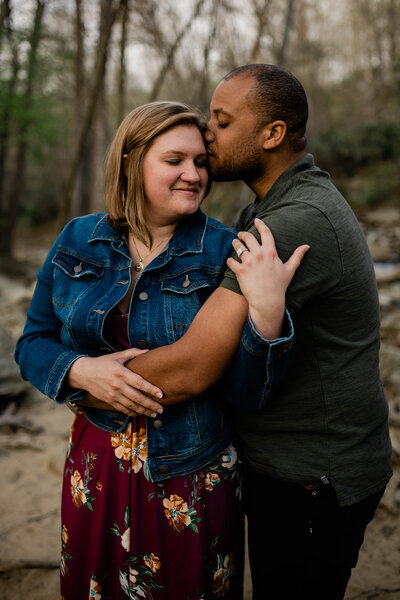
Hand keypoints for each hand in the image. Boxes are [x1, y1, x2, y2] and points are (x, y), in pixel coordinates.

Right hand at [67, 348, 163, 417]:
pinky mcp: (109, 401)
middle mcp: (118, 385)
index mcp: (121, 373)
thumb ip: (133, 353)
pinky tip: (140, 414)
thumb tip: (148, 350)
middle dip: (151, 405)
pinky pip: (123, 409)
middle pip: (137, 397)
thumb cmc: (102, 363)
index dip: (151, 389)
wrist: (83, 373)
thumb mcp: (117, 355)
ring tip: (154, 414)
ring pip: (131, 406)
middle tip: (161, 409)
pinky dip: (133, 413)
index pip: (139, 383)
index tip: (161, 394)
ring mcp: (113, 395)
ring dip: (144, 411)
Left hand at [227, 218, 308, 338]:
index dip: (261, 225)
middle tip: (240, 234)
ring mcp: (248, 262)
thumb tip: (307, 246)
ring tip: (235, 243)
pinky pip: (231, 261)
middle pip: (248, 237)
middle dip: (243, 234)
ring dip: (235, 243)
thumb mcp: (290, 270)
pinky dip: (230, 260)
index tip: (257, 220)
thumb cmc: (279, 286)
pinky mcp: (240, 271)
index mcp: (271, 252)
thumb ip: (297, 256)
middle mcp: (259, 255)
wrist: (268, 301)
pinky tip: (230, 261)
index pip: (265, 233)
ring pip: (238, 247)